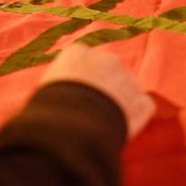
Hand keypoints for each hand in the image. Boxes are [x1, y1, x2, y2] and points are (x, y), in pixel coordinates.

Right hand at [40, 44, 154, 137]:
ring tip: (101, 126)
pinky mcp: (142, 102)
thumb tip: (51, 101)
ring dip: (119, 103)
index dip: (79, 81)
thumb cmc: (47, 113)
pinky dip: (135, 119)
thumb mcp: (42, 93)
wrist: (70, 129)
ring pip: (126, 89)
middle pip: (107, 71)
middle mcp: (106, 59)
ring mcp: (127, 79)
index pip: (81, 61)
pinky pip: (142, 108)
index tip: (73, 97)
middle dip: (103, 87)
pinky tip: (120, 132)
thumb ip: (57, 88)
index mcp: (78, 53)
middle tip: (89, 113)